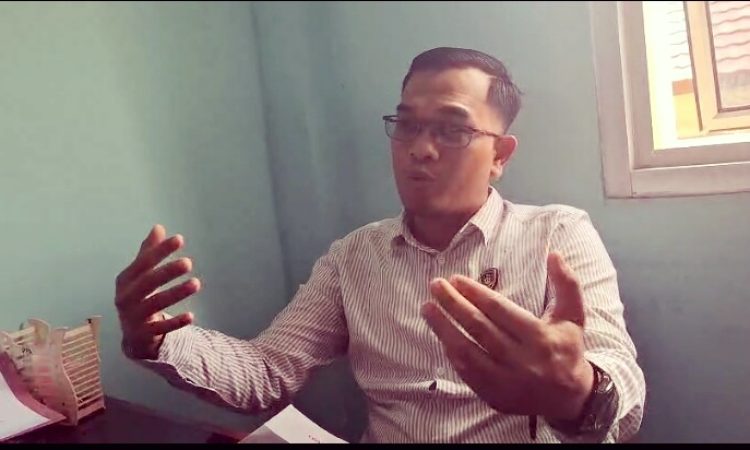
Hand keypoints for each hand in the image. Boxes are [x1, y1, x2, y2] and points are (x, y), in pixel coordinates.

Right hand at [115, 224, 200, 358]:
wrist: (133, 334)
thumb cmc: (138, 298)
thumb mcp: (140, 276)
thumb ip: (148, 253)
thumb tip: (159, 227)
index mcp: (125, 279)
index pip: (144, 262)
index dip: (161, 250)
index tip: (179, 239)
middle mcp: (125, 297)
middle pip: (148, 282)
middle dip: (167, 271)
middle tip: (188, 262)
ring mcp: (132, 317)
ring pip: (156, 303)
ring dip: (176, 293)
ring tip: (197, 283)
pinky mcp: (143, 334)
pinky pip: (160, 328)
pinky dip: (175, 323)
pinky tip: (191, 316)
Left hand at [421, 252, 593, 420]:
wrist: (570, 399)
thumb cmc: (567, 350)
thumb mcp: (573, 317)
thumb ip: (567, 284)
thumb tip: (554, 254)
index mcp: (540, 338)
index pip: (500, 311)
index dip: (476, 293)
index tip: (456, 279)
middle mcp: (521, 360)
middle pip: (480, 328)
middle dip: (453, 304)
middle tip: (436, 285)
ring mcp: (506, 380)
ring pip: (468, 351)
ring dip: (444, 328)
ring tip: (427, 307)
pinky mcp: (494, 395)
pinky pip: (466, 372)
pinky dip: (451, 352)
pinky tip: (440, 335)